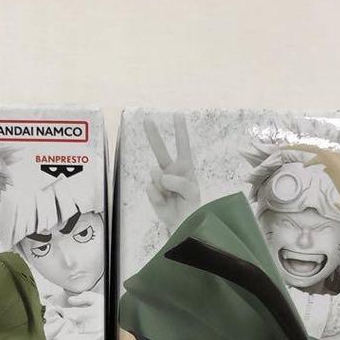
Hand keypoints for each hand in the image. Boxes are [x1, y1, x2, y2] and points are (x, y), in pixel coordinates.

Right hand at [144, 114, 200, 231]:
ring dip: (164, 186)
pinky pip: (151, 189)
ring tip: (172, 197)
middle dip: (153, 135)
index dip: (180, 131)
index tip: (177, 115)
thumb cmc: (191, 206)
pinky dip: (158, 197)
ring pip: (156, 173)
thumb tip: (160, 175)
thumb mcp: (192, 191)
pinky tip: (165, 202)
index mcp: (185, 168)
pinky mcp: (152, 192)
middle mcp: (171, 171)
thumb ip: (180, 181)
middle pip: (160, 151)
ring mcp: (160, 181)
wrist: (182, 224)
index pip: (182, 146)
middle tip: (147, 119)